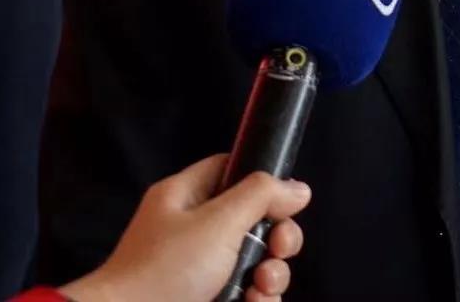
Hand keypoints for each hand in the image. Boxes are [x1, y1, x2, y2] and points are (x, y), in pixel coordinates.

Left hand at [64, 155, 310, 301]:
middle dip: (277, 237)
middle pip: (254, 222)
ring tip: (263, 286)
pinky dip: (259, 300)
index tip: (283, 202)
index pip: (232, 171)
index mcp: (186, 198)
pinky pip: (247, 295)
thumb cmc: (161, 274)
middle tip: (280, 248)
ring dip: (271, 274)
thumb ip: (262, 196)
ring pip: (255, 263)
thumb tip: (298, 189)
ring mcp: (199, 272)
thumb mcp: (218, 222)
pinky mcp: (208, 300)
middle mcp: (193, 233)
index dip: (263, 182)